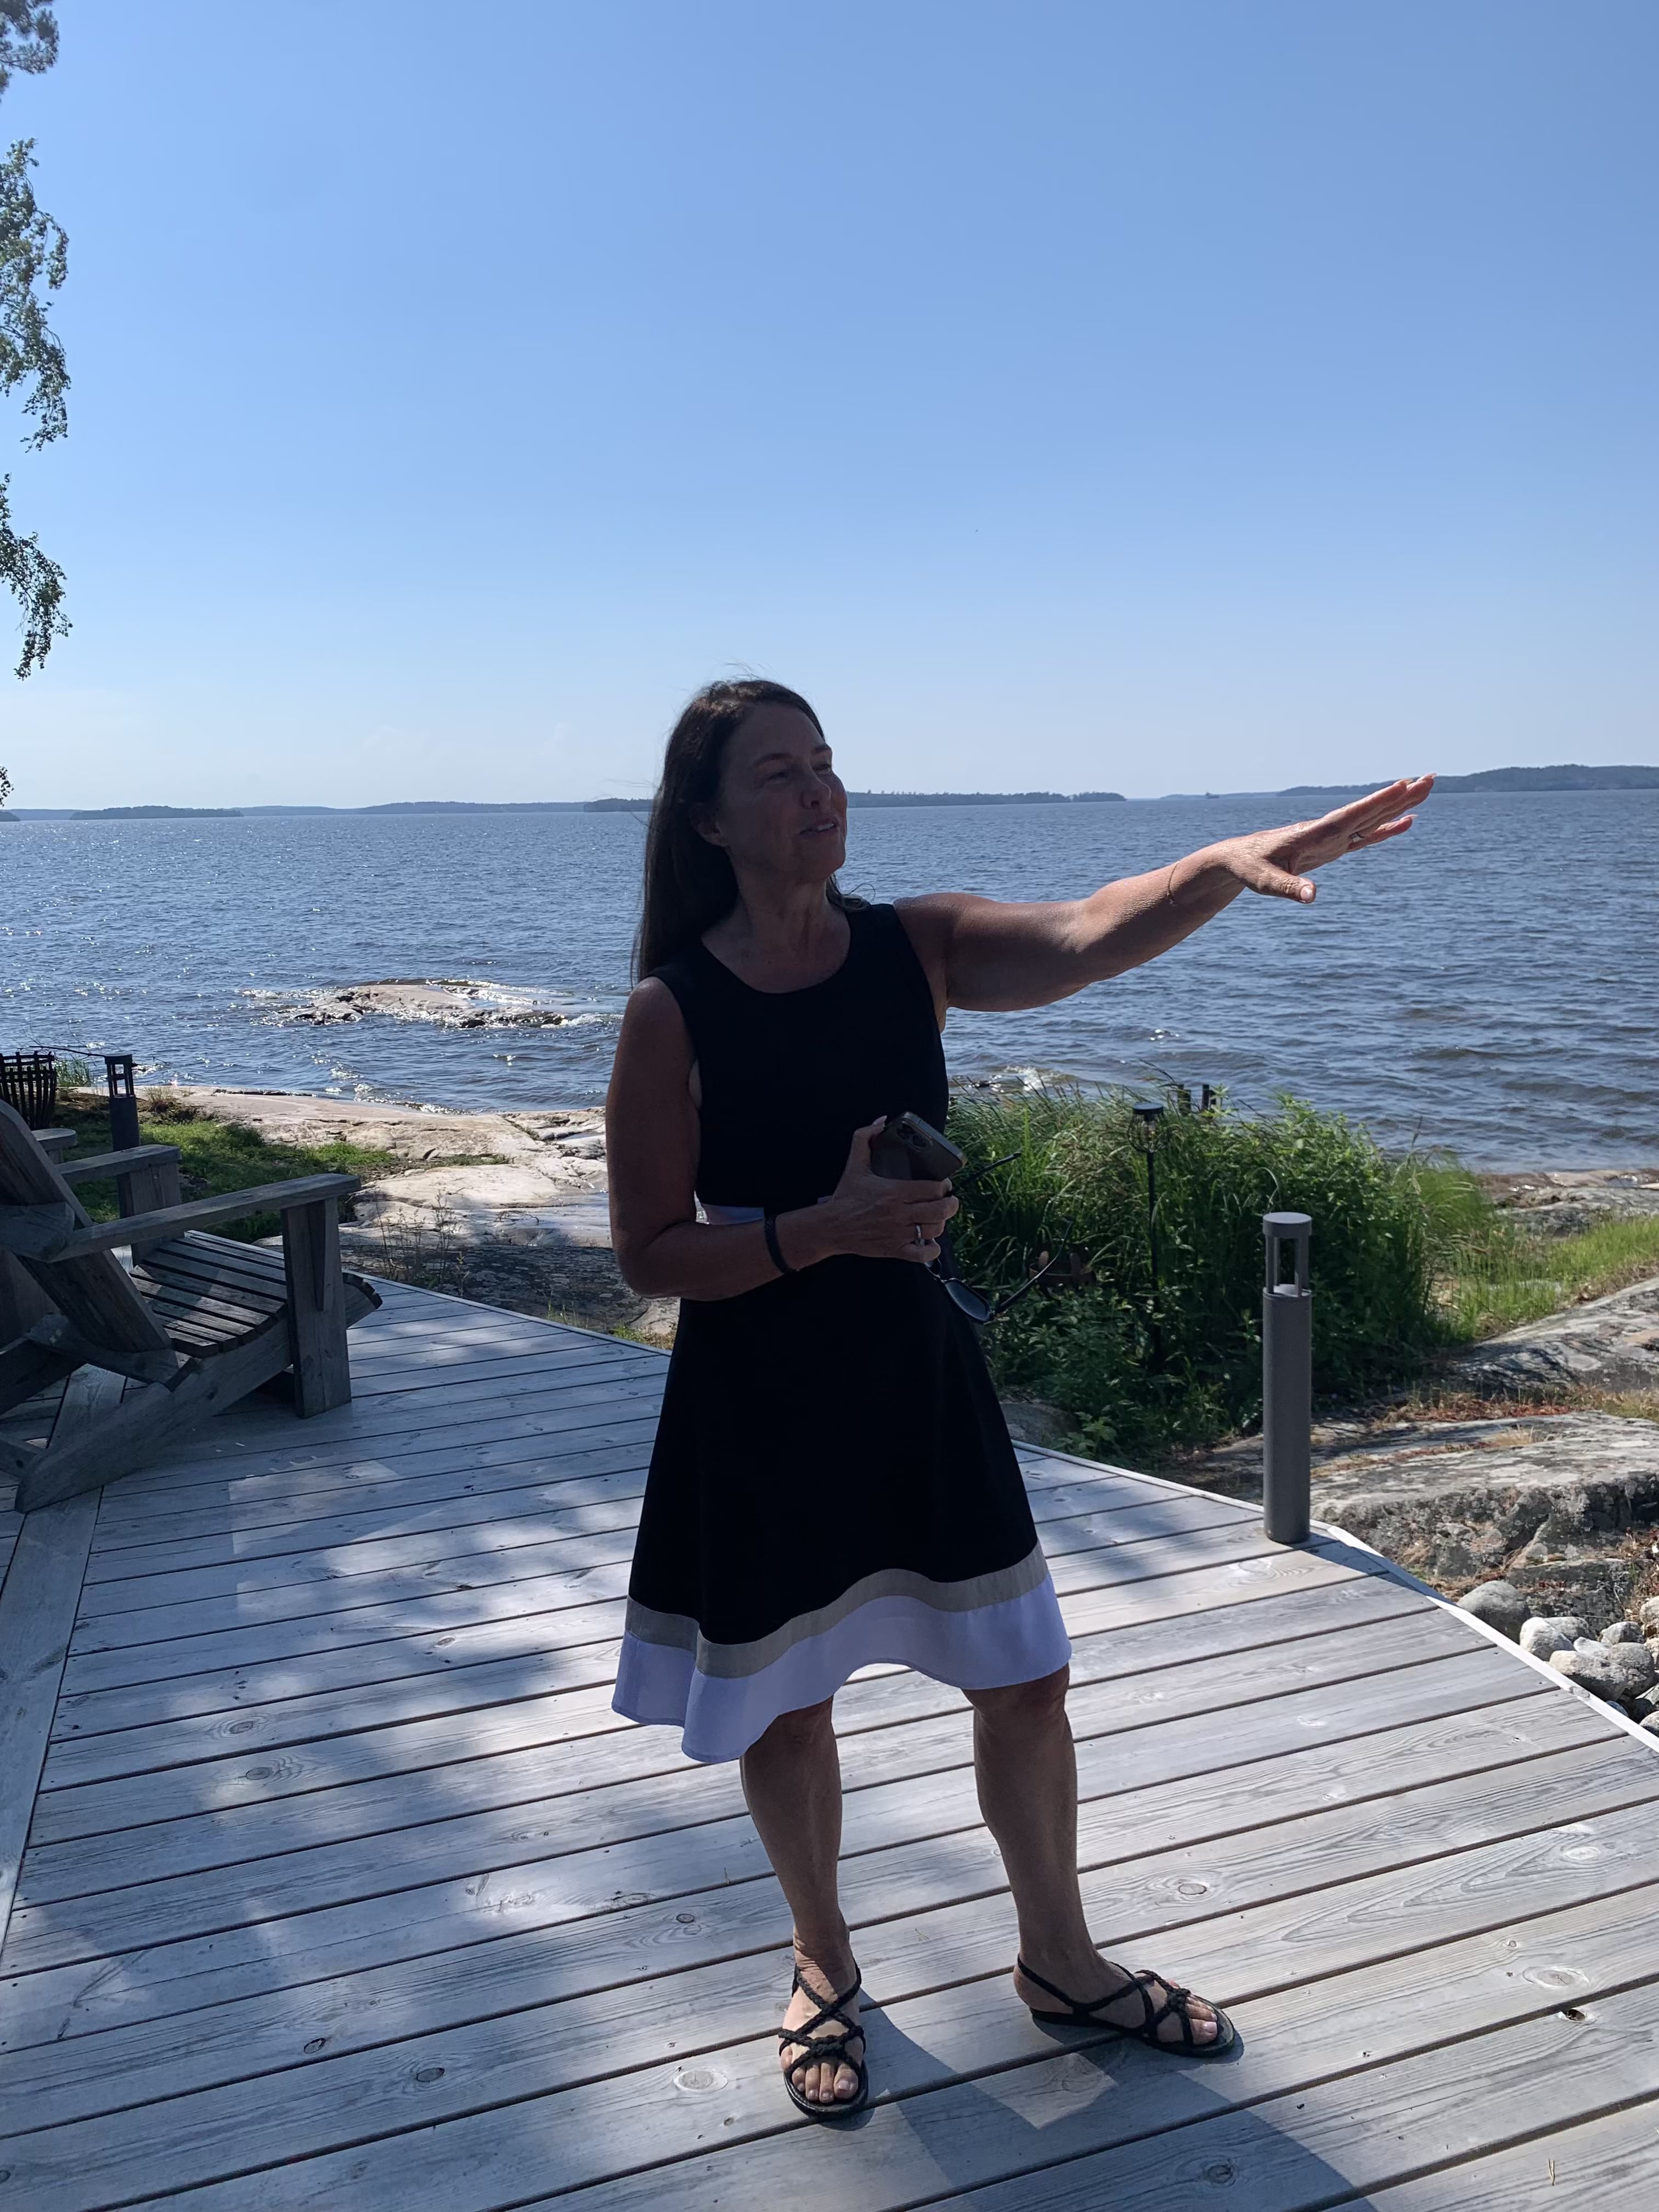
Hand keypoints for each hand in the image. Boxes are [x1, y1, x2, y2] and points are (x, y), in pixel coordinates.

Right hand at [811, 1118, 958, 1263]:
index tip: (944, 1185)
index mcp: (893, 1191)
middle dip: (951, 1204)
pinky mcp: (894, 1249)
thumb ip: (865, 1138)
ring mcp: (898, 1233)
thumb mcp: (854, 1164)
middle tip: (949, 1201)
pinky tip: (931, 1242)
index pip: (933, 1188)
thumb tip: (881, 1121)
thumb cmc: (845, 1197)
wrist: (830, 1227)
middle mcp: (899, 1213)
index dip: (944, 1186)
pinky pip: (922, 1254)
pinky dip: (932, 1249)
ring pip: (935, 1230)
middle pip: (940, 1210)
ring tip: (937, 1217)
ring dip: (941, 1223)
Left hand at [1207, 775, 1434, 904]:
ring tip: (1426, 787)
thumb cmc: (1249, 869)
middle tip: (1431, 778)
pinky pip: (1365, 836)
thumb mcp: (1265, 883)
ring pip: (1371, 818)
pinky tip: (1406, 822)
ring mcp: (1333, 837)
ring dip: (1398, 805)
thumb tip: (1312, 898)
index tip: (1402, 785)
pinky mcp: (1333, 846)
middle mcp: (1327, 831)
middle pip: (1369, 811)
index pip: (1350, 817)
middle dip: (1400, 796)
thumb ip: (1289, 889)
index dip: (1376, 803)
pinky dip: (1386, 828)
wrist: (1238, 858)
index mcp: (1313, 834)